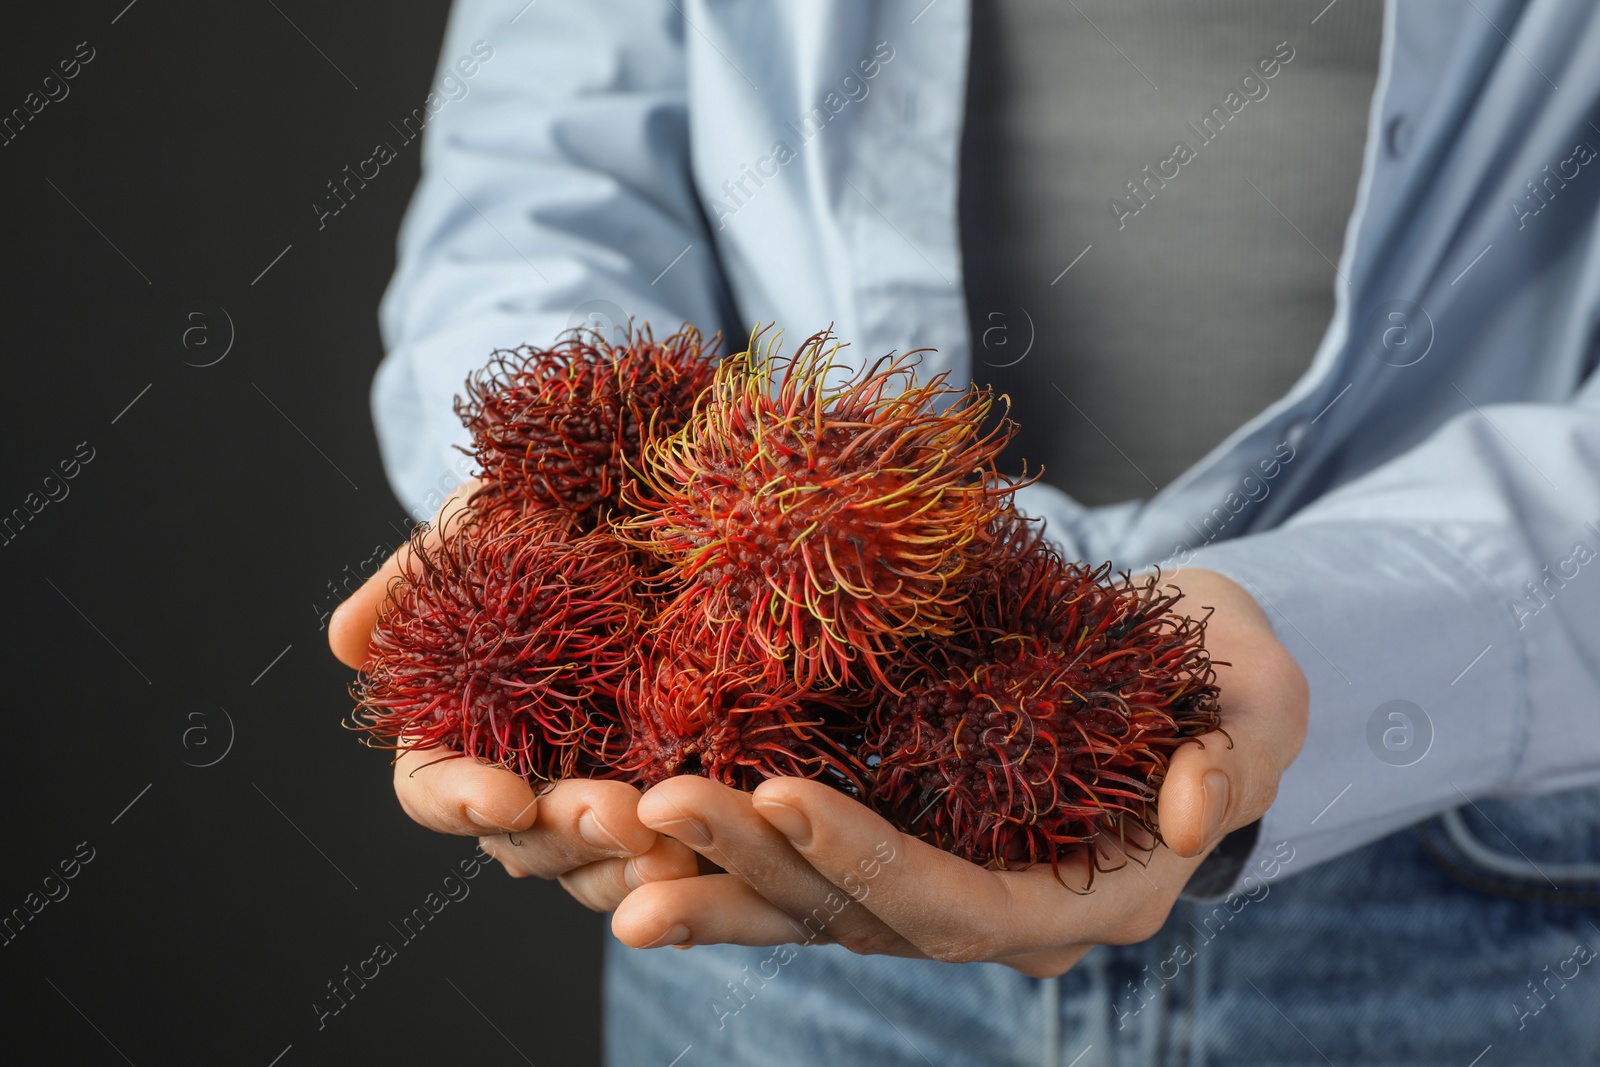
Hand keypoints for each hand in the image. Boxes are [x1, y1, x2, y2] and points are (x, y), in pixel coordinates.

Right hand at [327, 481, 698, 910]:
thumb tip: (343, 642)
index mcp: (461, 724)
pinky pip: (674, 845)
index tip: (505, 796)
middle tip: (621, 816)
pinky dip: (690, 855)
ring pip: (599, 862)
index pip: (433, 789)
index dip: (461, 800)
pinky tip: (718, 850)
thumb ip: (414, 579)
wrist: (654, 488)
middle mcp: (526, 772)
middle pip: (524, 842)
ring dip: (630, 863)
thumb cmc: (546, 503)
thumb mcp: (479, 521)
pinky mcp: (678, 778)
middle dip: (568, 835)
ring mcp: (604, 784)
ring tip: (677, 851)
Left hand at [610, 567, 1307, 974]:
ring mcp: (938, 887)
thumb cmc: (1223, 680)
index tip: (779, 791)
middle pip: (857, 913)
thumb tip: (1198, 811)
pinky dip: (713, 865)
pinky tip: (627, 845)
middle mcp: (998, 916)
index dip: (869, 859)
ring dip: (704, 873)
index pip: (961, 901)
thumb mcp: (1256, 699)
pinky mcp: (894, 844)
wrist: (1181, 676)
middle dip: (751, 864)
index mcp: (1085, 897)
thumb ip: (1236, 752)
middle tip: (649, 804)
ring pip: (805, 905)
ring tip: (604, 831)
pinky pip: (792, 876)